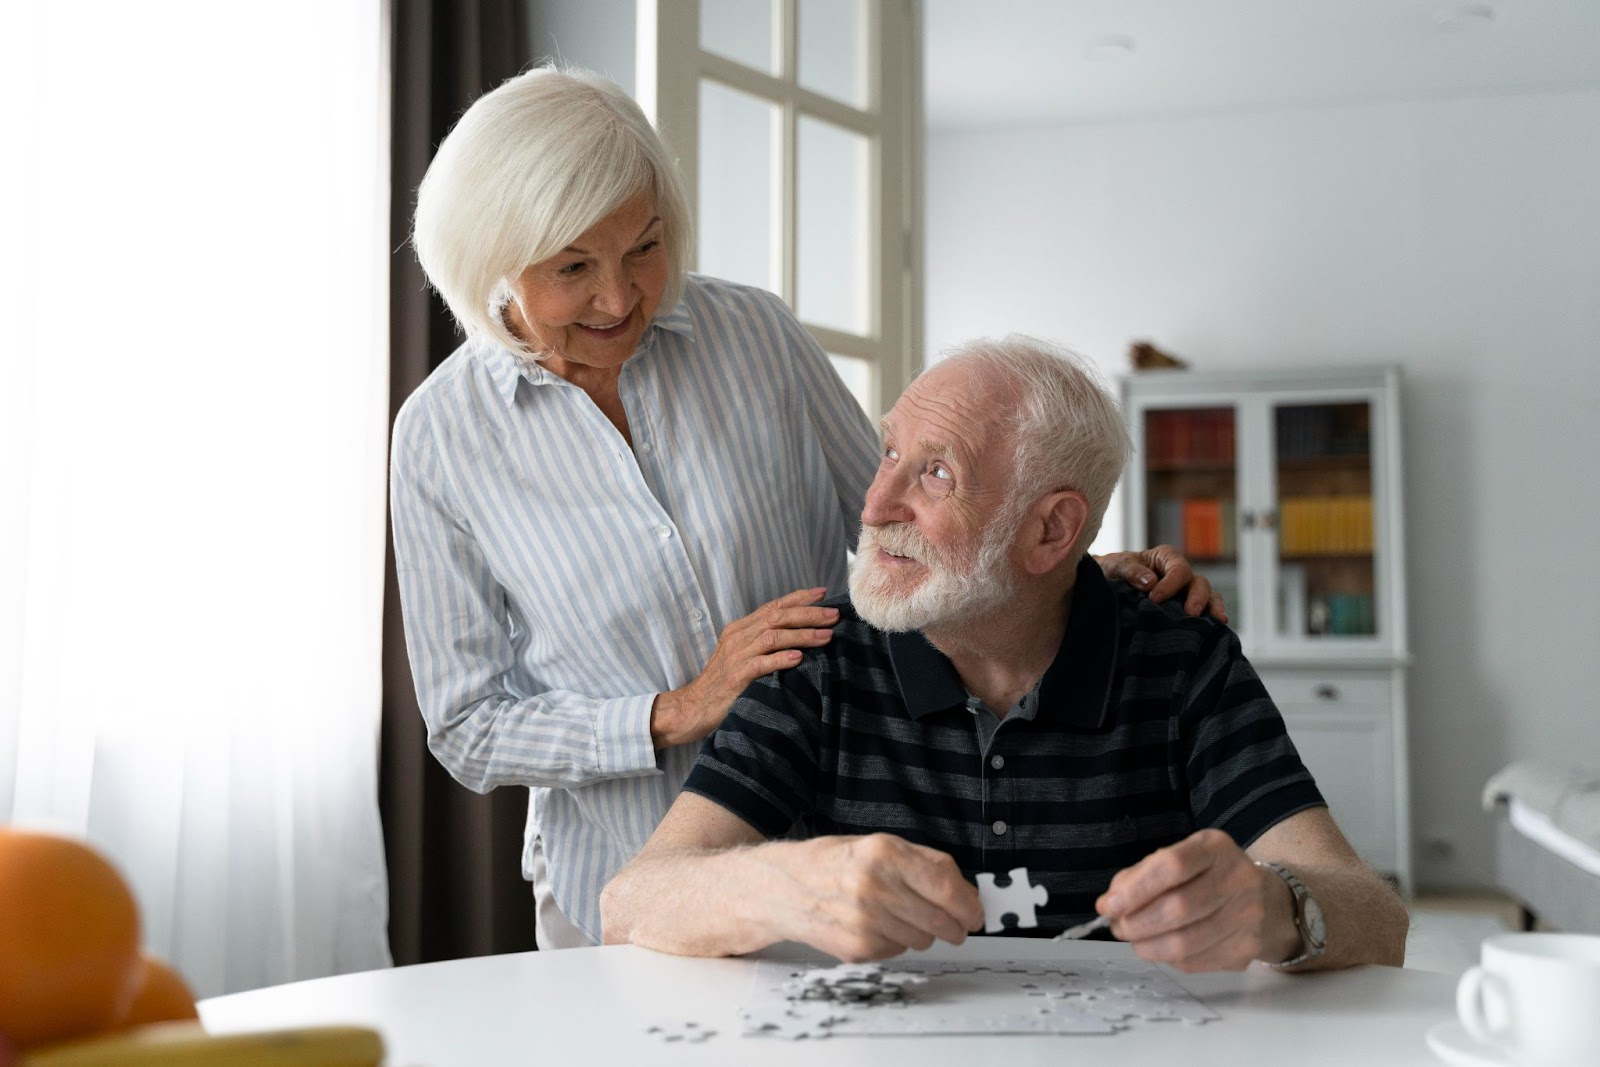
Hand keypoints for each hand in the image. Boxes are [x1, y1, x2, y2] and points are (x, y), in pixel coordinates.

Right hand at [651, 587, 837, 747]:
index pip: (773, 606)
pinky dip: (781, 659)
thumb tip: (799, 634)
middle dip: (808, 614)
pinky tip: (799, 658)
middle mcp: (737, 637)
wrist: (693, 708)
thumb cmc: (723, 684)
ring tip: (826, 636)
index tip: (823, 594)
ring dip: (802, 634)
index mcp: (740, 629)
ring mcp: (735, 656)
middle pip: (777, 617)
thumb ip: (763, 643)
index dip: (799, 599)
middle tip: (834, 615)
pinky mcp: (735, 677)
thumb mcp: (741, 656)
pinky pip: (761, 663)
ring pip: (773, 636)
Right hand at [765, 834, 983, 961]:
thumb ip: (925, 863)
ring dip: (921, 932)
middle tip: (955, 926)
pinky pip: (898, 951)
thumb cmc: (832, 863)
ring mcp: (865, 922)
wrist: (780, 888)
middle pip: (941, 920)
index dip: (970, 906)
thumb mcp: (878, 845)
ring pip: (923, 940)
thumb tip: (967, 893)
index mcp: (884, 853)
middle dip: (954, 926)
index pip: (947, 888)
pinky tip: (874, 925)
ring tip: (896, 915)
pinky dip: (895, 942)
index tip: (976, 914)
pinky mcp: (857, 949)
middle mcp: (875, 887)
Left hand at [1095, 829, 1296, 972]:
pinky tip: (1161, 947)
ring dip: (1148, 946)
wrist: (1263, 899)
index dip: (1136, 889)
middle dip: (1137, 923)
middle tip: (1118, 927)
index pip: (1172, 866)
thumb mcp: (1178, 859)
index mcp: (1215, 848)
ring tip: (1134, 940)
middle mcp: (1239, 879)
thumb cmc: (1206, 876)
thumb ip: (1140, 876)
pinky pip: (1196, 962)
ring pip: (1186, 943)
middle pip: (1178, 908)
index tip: (1108, 905)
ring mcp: (1248, 916)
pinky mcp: (1246, 948)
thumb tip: (1109, 905)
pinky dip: (1168, 959)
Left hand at [1096, 546, 1227, 621]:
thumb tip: (1151, 582)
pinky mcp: (1184, 607)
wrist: (1106, 583)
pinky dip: (1211, 617)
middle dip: (1197, 598)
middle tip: (1190, 613)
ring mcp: (1185, 591)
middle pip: (1198, 582)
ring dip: (1212, 607)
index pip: (1178, 570)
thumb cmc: (1113, 570)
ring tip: (1217, 621)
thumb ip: (1131, 570)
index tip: (1154, 599)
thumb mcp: (1117, 565)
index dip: (1170, 584)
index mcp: (1166, 558)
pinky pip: (1204, 610)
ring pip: (1207, 595)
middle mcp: (1180, 573)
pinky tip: (1217, 627)